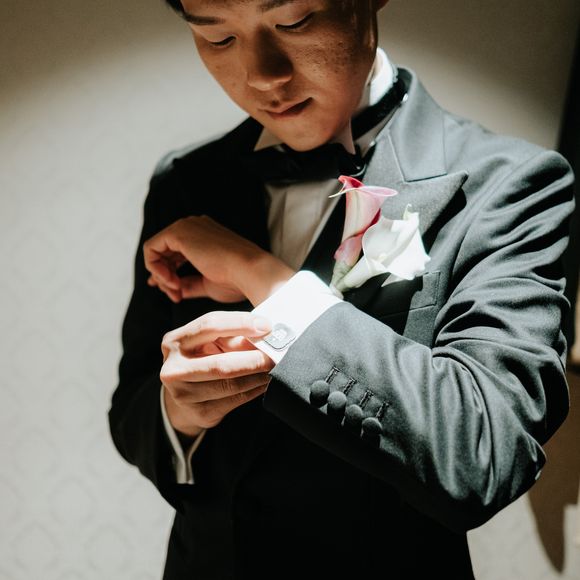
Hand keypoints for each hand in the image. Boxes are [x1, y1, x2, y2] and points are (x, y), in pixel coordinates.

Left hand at [143, 215, 294, 305]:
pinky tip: (171, 281)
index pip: (177, 252)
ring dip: (161, 275)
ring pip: (156, 251)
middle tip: (175, 296)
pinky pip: (151, 249)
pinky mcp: (177, 232)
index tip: (176, 294)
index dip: (170, 274)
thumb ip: (189, 284)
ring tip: (176, 291)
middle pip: (165, 252)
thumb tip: (173, 288)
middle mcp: (195, 226)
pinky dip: (155, 268)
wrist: (250, 272)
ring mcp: (186, 226)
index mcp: (205, 234)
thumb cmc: (236, 280)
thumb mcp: (207, 284)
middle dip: (164, 277)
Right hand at [160, 311, 274, 438]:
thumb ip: (231, 336)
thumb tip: (263, 332)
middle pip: (221, 364)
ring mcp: (183, 395)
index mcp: (175, 342)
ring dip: (258, 376)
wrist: (183, 394)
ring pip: (230, 385)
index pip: (210, 326)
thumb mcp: (210, 341)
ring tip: (274, 368)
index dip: (240, 323)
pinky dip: (255, 389)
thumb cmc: (202, 358)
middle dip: (254, 359)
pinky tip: (265, 382)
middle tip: (276, 355)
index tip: (266, 326)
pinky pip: (235, 400)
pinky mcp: (200, 413)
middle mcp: (173, 369)